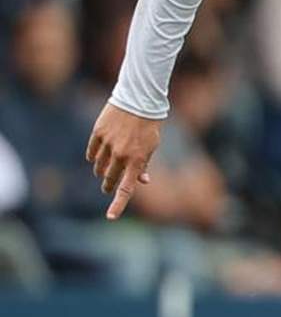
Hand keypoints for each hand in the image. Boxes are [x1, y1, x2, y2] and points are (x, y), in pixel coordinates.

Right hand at [84, 103, 162, 219]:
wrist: (139, 100)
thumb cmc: (149, 125)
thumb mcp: (152, 146)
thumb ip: (144, 164)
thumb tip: (142, 181)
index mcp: (137, 160)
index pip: (126, 188)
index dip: (118, 204)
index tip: (111, 217)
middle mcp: (121, 155)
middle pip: (109, 178)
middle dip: (108, 184)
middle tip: (107, 186)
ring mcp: (108, 144)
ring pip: (99, 166)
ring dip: (101, 170)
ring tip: (105, 169)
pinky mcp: (97, 133)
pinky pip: (91, 152)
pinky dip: (93, 157)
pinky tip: (96, 158)